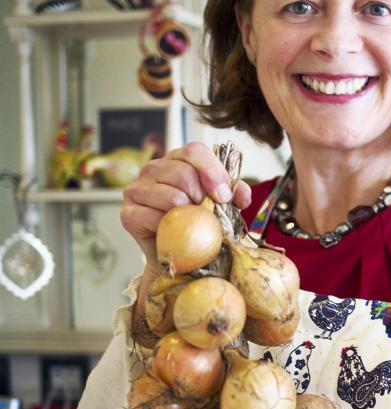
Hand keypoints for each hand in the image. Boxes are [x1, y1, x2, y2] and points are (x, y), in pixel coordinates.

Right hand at [120, 141, 252, 269]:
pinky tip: (174, 234)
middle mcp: (152, 169)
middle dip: (202, 199)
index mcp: (176, 159)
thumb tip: (243, 195)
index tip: (224, 196)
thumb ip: (233, 194)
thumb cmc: (197, 225)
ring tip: (192, 226)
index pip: (194, 151)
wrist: (176, 256)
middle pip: (184, 174)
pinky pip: (154, 217)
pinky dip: (170, 229)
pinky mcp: (128, 214)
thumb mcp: (219, 205)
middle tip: (207, 216)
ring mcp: (136, 190)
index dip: (213, 172)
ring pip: (171, 196)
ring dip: (188, 216)